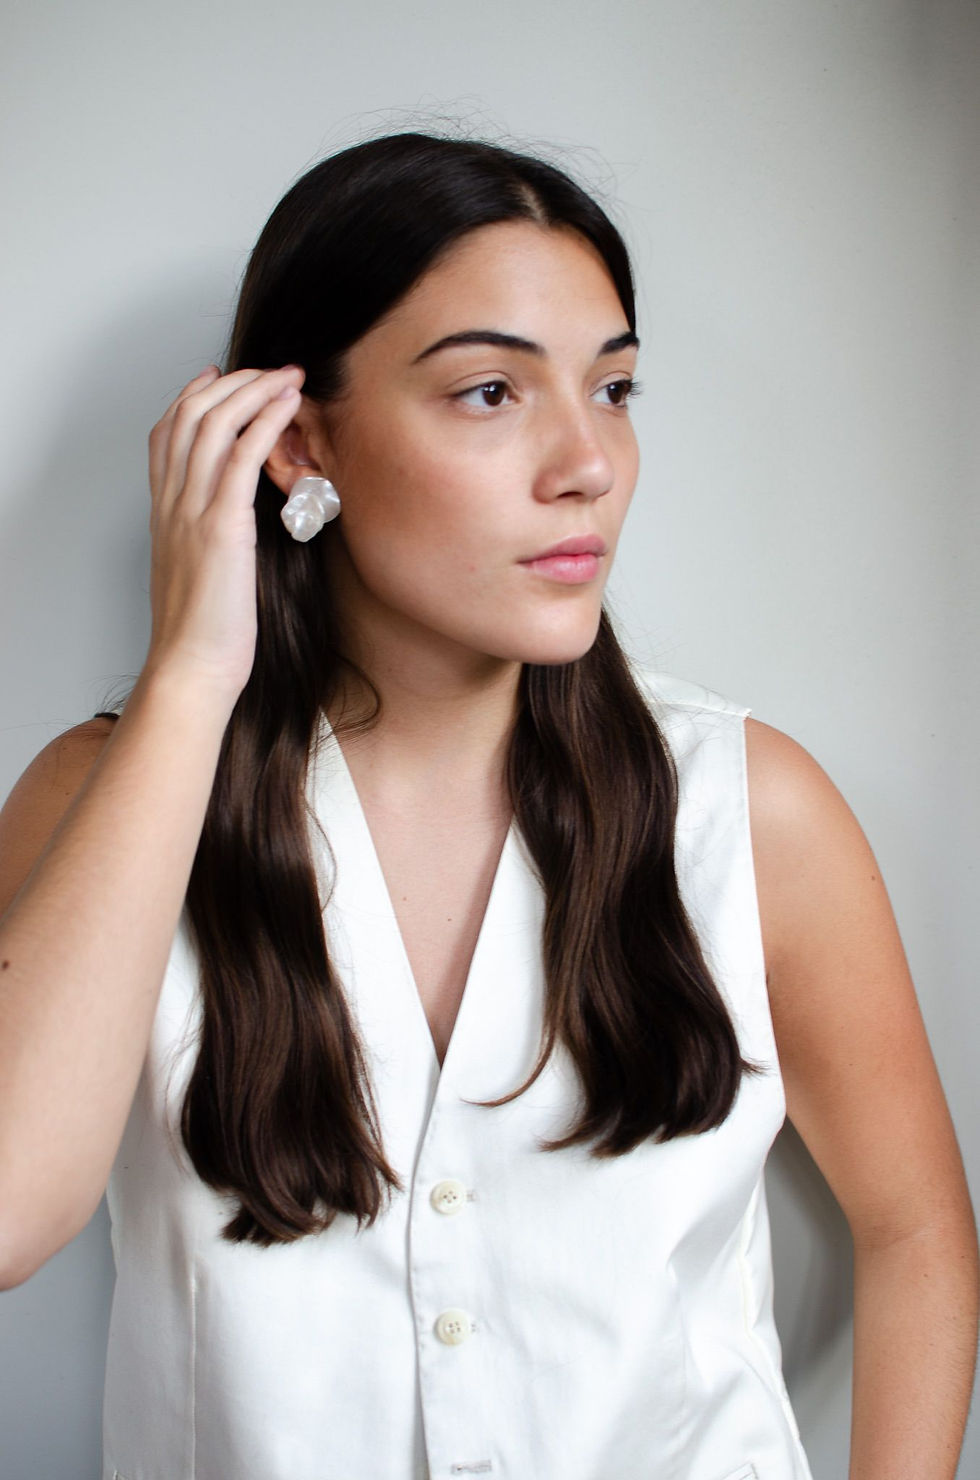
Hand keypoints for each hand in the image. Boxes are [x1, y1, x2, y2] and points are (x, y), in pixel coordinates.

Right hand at [143, 363, 305, 706]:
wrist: (192, 665)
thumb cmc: (204, 632)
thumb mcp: (198, 571)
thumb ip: (206, 536)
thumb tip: (234, 523)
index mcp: (163, 511)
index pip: (168, 432)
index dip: (192, 395)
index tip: (220, 375)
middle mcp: (172, 501)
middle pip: (191, 413)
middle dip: (233, 381)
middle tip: (269, 370)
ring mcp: (193, 509)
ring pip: (215, 422)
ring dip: (255, 389)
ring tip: (288, 376)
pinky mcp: (222, 524)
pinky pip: (242, 454)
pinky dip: (267, 419)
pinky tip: (289, 404)